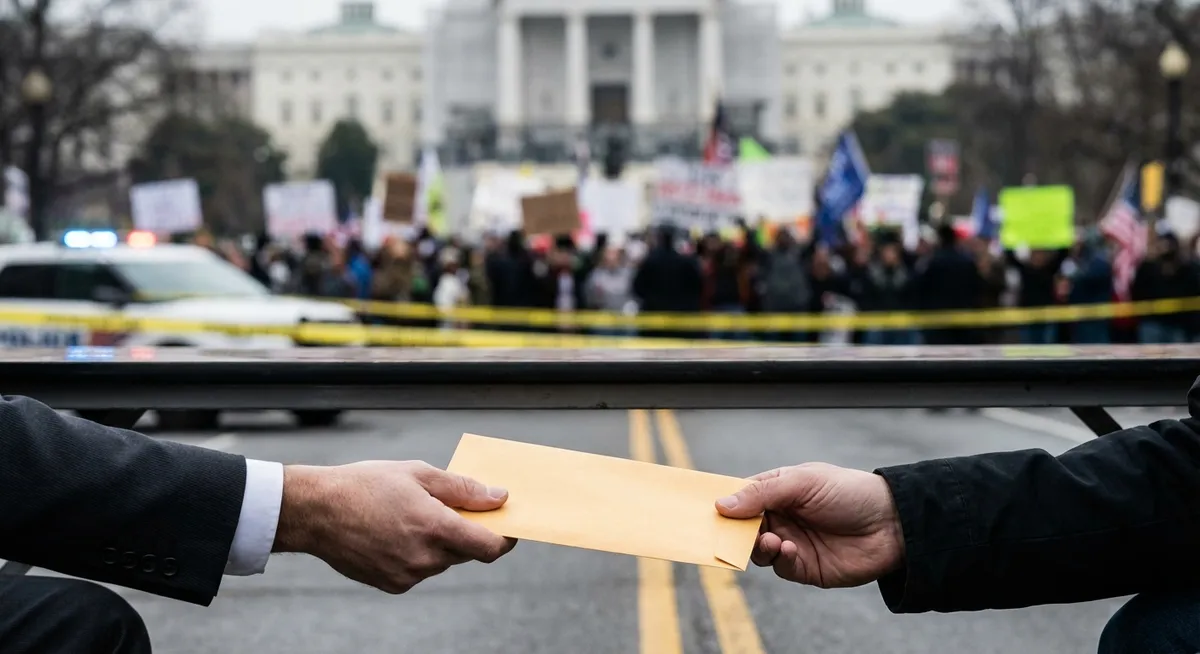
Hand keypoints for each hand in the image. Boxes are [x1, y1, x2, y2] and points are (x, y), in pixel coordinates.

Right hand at [274, 461, 515, 593]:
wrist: (316, 511)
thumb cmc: (365, 485)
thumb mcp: (418, 474)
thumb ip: (463, 489)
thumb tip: (498, 497)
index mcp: (435, 528)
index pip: (489, 547)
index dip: (505, 538)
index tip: (508, 526)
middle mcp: (424, 558)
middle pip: (466, 552)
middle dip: (467, 532)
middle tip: (452, 508)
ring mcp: (407, 575)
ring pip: (442, 561)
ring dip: (440, 542)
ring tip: (413, 515)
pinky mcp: (392, 584)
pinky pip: (420, 570)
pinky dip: (418, 553)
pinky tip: (396, 532)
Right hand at [715, 463, 904, 588]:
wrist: (893, 524)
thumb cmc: (850, 492)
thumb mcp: (802, 483)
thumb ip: (761, 494)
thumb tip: (721, 504)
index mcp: (777, 490)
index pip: (741, 497)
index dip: (723, 503)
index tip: (705, 510)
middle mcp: (780, 516)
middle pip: (742, 527)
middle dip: (733, 531)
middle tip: (727, 533)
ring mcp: (791, 542)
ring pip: (756, 550)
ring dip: (757, 546)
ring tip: (772, 539)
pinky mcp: (804, 567)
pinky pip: (779, 566)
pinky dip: (779, 558)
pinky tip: (789, 548)